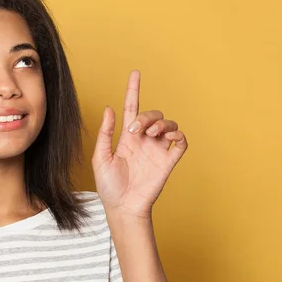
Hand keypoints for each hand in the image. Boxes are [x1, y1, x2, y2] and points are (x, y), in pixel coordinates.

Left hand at [92, 70, 188, 217]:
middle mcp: (144, 140)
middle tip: (136, 130)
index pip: (132, 108)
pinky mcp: (168, 162)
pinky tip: (170, 137)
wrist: (122, 208)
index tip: (135, 73)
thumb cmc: (109, 186)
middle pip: (153, 114)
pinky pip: (180, 143)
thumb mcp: (100, 158)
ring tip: (152, 134)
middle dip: (147, 116)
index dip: (133, 90)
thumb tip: (109, 108)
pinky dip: (179, 135)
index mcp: (127, 137)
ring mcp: (157, 150)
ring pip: (169, 124)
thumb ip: (105, 133)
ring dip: (162, 123)